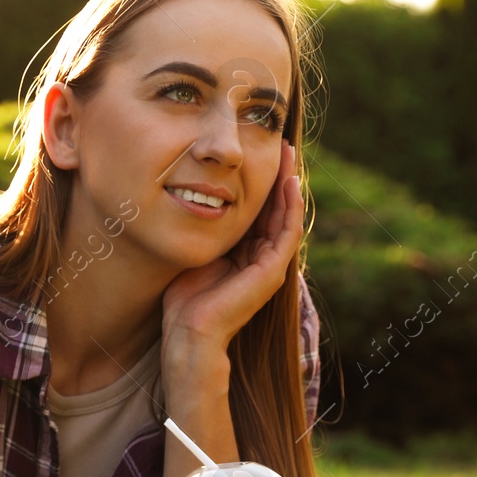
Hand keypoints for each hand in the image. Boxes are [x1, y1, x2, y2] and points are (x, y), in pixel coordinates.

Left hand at [162, 139, 302, 352]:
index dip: (260, 184)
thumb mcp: (197, 251)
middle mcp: (261, 258)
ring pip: (285, 216)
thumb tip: (193, 199)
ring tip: (288, 156)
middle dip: (277, 177)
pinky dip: (291, 207)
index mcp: (244, 254)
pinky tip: (291, 183)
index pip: (258, 212)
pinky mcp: (273, 271)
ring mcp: (270, 265)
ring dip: (288, 185)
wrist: (190, 331)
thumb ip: (205, 231)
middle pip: (274, 209)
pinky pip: (288, 232)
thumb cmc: (185, 298)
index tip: (258, 155)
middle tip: (279, 145)